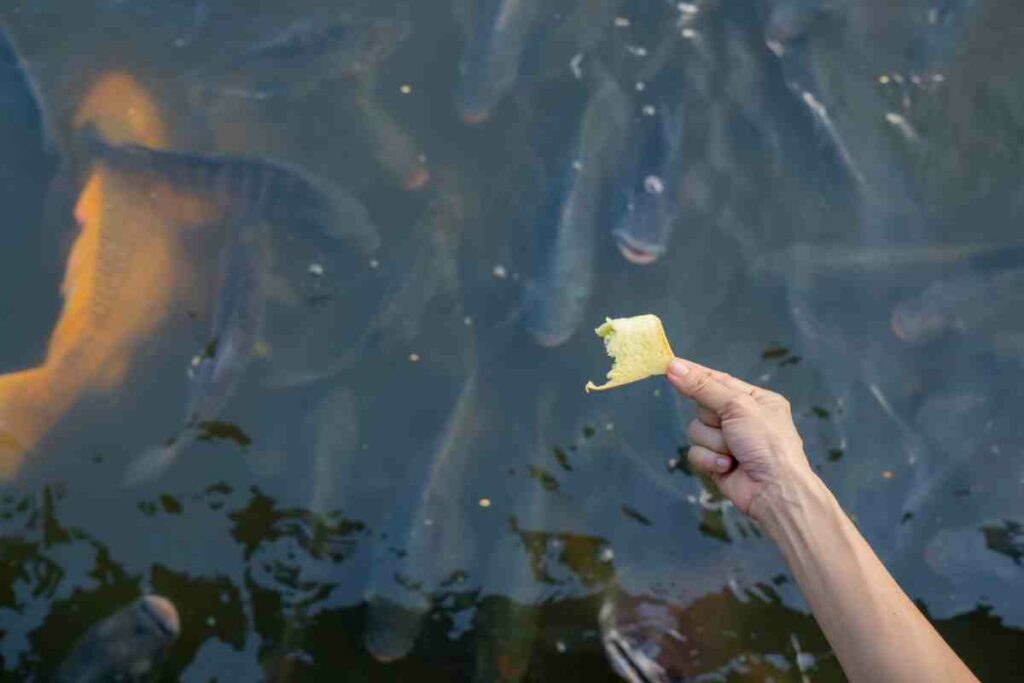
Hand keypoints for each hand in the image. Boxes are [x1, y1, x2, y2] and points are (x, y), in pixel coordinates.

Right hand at [666, 358, 814, 521]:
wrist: (775, 490)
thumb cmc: (766, 442)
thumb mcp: (737, 406)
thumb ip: (703, 387)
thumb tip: (672, 365)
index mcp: (754, 399)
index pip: (717, 380)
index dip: (695, 374)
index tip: (670, 364)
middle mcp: (740, 418)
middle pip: (702, 407)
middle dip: (713, 419)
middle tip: (730, 427)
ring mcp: (728, 442)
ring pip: (696, 431)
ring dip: (714, 442)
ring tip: (734, 452)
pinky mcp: (716, 462)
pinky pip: (696, 452)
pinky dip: (710, 460)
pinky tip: (728, 467)